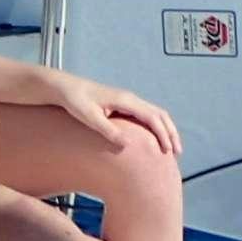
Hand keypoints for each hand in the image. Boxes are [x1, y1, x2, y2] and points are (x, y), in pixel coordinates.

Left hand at [50, 72, 179, 158]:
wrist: (65, 88)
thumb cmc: (74, 101)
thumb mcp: (89, 117)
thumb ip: (107, 130)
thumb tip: (127, 144)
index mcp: (126, 100)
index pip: (153, 117)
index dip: (162, 134)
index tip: (168, 150)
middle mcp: (130, 99)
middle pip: (160, 115)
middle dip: (171, 133)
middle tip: (177, 152)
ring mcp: (128, 101)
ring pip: (155, 114)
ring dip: (165, 130)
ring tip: (170, 148)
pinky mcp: (122, 105)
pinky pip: (146, 115)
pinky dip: (156, 127)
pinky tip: (154, 139)